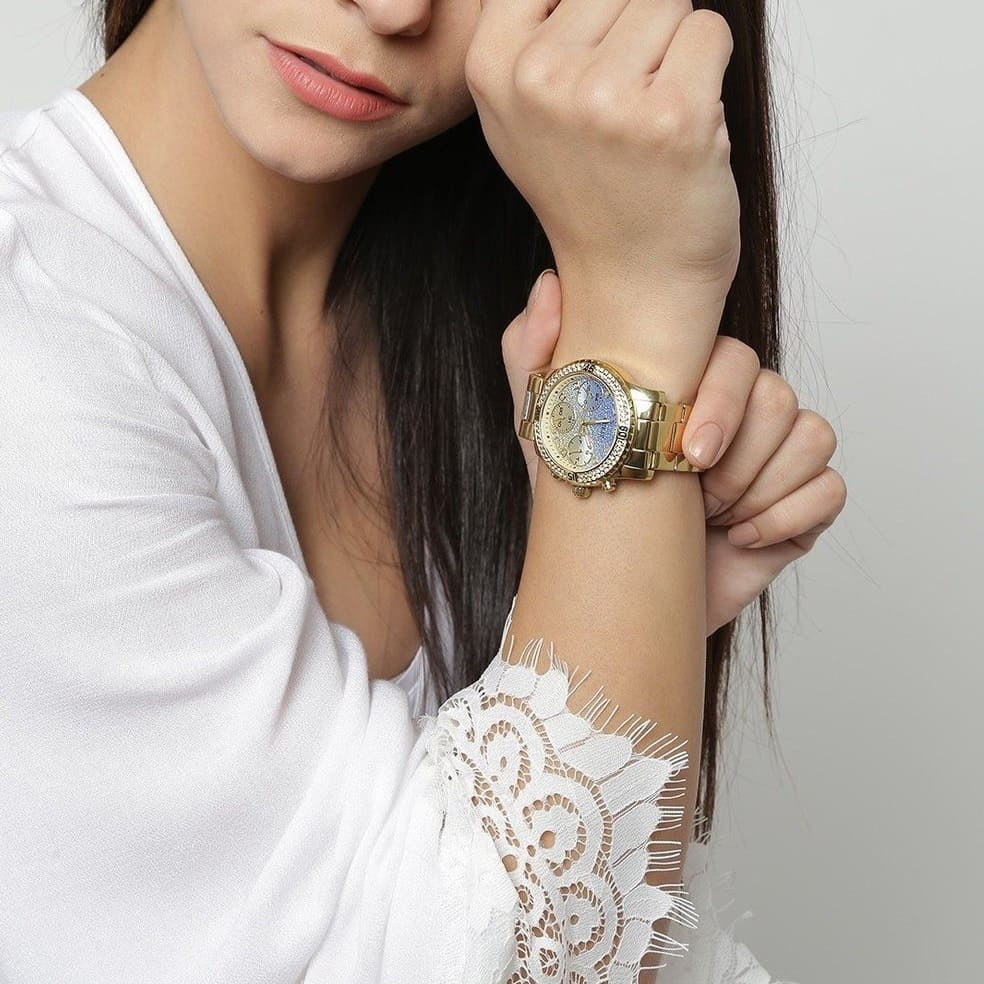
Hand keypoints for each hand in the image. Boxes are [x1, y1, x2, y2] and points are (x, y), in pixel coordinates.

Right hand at [467, 1, 740, 352]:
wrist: (632, 279)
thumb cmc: (590, 191)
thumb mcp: (523, 108)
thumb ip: (532, 26)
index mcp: (493, 67)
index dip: (590, 11)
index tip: (593, 58)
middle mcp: (540, 79)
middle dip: (636, 31)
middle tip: (624, 103)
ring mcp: (605, 99)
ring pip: (669, 0)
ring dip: (674, 54)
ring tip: (648, 118)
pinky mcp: (673, 116)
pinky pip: (709, 31)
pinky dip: (709, 73)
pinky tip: (680, 126)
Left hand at [503, 270, 847, 635]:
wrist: (615, 591)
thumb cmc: (584, 505)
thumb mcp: (543, 433)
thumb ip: (532, 356)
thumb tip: (549, 285)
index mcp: (692, 385)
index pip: (736, 356)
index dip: (722, 403)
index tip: (688, 456)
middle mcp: (741, 411)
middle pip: (780, 395)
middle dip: (737, 458)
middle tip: (696, 495)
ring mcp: (775, 456)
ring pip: (813, 435)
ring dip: (759, 488)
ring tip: (713, 518)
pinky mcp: (801, 504)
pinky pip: (831, 489)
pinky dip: (788, 516)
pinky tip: (742, 538)